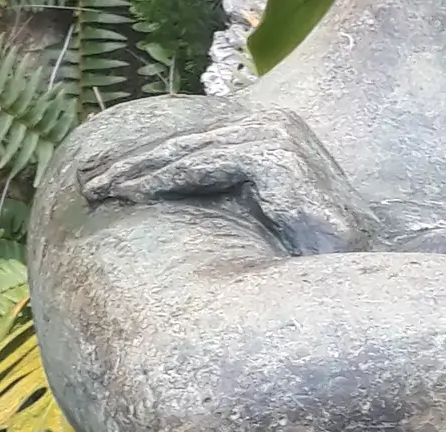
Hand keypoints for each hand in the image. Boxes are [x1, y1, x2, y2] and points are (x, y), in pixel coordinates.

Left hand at [79, 108, 379, 255]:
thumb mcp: (258, 231)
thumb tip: (177, 220)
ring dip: (137, 171)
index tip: (106, 181)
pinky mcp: (272, 154)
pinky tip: (128, 195)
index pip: (199, 146)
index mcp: (273, 143)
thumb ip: (226, 209)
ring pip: (188, 150)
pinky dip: (161, 179)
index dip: (149, 162)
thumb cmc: (312, 272)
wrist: (358, 287)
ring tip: (97, 190)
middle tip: (87, 181)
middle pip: (188, 142)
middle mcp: (276, 130)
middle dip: (133, 162)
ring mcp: (277, 137)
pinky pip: (202, 163)